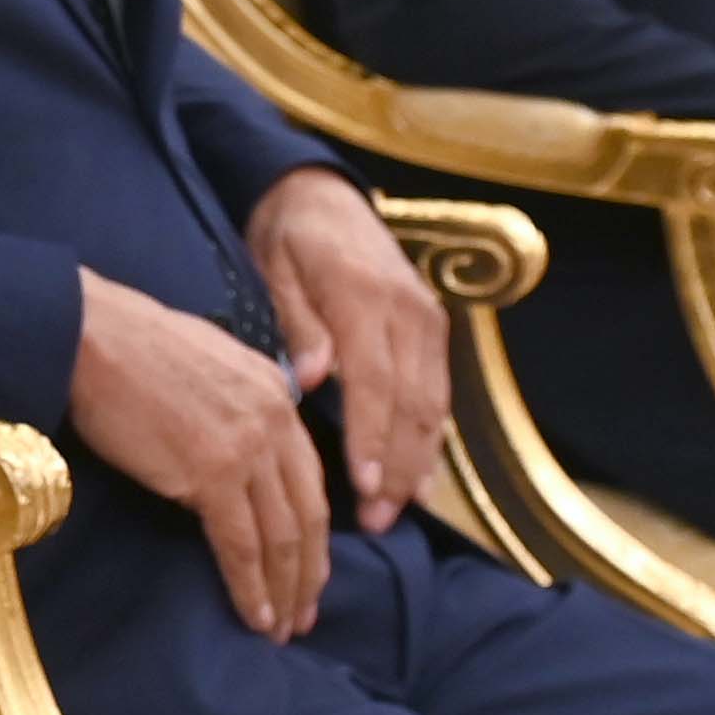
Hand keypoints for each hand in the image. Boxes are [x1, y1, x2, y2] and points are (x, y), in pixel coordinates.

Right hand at [71, 265, 326, 639]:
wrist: (91, 336)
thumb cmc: (131, 345)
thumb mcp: (211, 358)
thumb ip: (244, 398)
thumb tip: (252, 436)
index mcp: (277, 393)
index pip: (309, 477)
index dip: (314, 531)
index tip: (309, 567)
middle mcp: (275, 422)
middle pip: (308, 513)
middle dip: (309, 572)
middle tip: (305, 615)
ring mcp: (247, 449)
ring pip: (282, 536)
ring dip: (285, 590)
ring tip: (283, 628)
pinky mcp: (211, 473)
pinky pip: (241, 544)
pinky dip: (252, 587)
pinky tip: (256, 617)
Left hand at [248, 172, 443, 532]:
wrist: (323, 193)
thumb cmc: (287, 237)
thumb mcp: (274, 268)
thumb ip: (297, 323)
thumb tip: (311, 378)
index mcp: (363, 295)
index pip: (374, 380)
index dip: (372, 437)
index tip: (364, 485)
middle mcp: (408, 311)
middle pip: (412, 402)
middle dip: (399, 466)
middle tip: (378, 520)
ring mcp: (428, 320)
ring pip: (434, 404)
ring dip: (419, 463)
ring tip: (395, 512)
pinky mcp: (435, 328)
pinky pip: (439, 393)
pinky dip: (432, 439)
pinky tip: (420, 480)